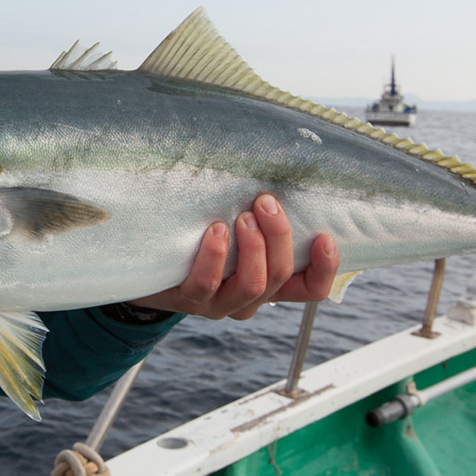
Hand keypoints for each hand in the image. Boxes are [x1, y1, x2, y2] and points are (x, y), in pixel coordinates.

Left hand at [129, 194, 339, 320]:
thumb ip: (260, 217)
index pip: (312, 289)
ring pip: (251, 285)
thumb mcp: (237, 230)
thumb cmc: (201, 239)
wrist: (149, 267)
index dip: (326, 268)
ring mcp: (219, 304)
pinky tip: (215, 230)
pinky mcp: (189, 300)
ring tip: (243, 216)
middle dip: (278, 235)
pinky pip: (207, 284)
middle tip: (266, 202)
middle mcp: (249, 299)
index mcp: (269, 285)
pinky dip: (216, 256)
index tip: (324, 236)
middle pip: (279, 275)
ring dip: (253, 247)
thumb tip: (279, 172)